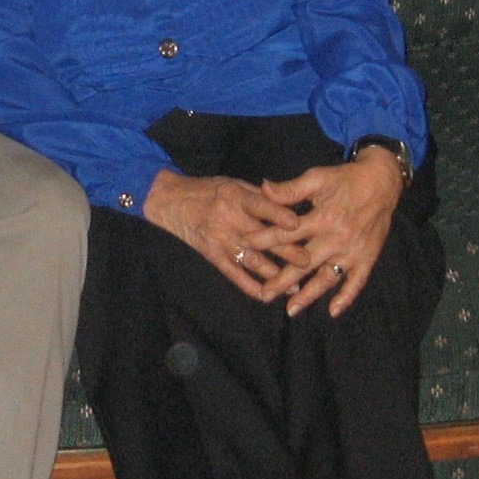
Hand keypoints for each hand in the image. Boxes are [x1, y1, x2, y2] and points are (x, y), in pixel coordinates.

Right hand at [143, 169, 310, 299]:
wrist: (170, 202)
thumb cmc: (207, 190)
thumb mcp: (232, 183)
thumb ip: (259, 195)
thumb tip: (288, 203)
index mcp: (236, 197)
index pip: (260, 206)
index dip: (278, 215)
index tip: (297, 223)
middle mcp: (229, 219)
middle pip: (262, 237)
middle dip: (286, 250)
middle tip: (308, 261)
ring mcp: (221, 240)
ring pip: (252, 259)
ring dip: (274, 273)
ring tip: (294, 284)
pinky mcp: (212, 255)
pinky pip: (233, 274)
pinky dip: (249, 286)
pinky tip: (265, 295)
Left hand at [246, 147, 404, 315]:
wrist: (383, 182)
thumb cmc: (345, 179)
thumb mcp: (317, 178)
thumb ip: (290, 189)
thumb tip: (263, 186)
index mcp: (323, 218)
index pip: (288, 233)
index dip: (265, 239)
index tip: (244, 247)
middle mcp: (337, 238)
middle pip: (305, 263)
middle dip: (282, 280)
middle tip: (264, 294)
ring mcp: (353, 251)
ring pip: (327, 277)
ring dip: (309, 295)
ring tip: (290, 310)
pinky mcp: (367, 258)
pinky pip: (356, 282)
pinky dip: (346, 298)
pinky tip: (332, 311)